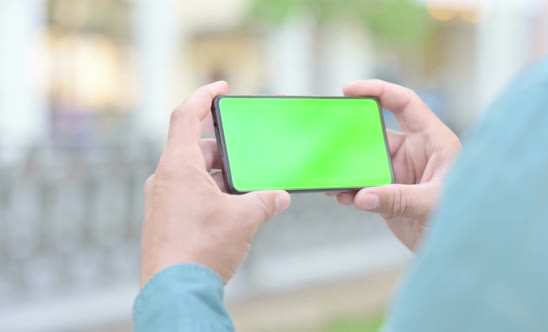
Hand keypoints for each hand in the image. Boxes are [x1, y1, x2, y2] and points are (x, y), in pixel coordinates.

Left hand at [140, 81, 290, 286]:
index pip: (185, 116)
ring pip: (194, 175)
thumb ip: (265, 200)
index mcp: (178, 166)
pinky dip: (211, 196)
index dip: (204, 96)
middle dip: (226, 150)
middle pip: (196, 149)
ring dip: (220, 178)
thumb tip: (280, 196)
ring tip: (247, 191)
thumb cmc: (202, 249)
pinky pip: (189, 196)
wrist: (174, 292)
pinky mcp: (165, 221)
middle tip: (249, 156)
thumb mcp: (244, 218)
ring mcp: (162, 201)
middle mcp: (165, 179)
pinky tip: (232, 213)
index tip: (222, 87)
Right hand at [328, 80, 460, 251]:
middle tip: (329, 139)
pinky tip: (341, 196)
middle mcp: (415, 152)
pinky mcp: (390, 194)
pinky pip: (364, 186)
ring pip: (366, 162)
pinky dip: (350, 190)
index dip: (378, 90)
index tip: (348, 91)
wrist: (465, 248)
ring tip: (329, 175)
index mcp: (433, 140)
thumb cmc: (467, 217)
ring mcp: (401, 174)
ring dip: (348, 167)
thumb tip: (361, 196)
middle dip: (352, 134)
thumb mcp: (434, 204)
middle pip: (377, 133)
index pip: (404, 103)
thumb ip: (399, 198)